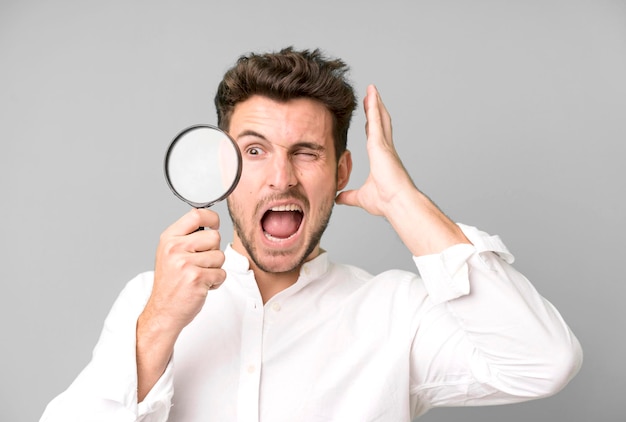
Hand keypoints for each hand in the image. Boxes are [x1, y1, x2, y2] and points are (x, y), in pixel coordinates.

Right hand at [143, 208, 225, 334]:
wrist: (163, 311)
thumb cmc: (171, 283)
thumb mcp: (170, 253)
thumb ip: (186, 236)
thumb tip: (210, 220)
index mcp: (168, 238)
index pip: (196, 214)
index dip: (211, 218)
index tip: (214, 225)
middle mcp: (175, 248)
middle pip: (214, 236)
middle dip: (214, 251)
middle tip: (200, 264)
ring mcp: (185, 263)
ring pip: (220, 256)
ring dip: (215, 269)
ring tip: (199, 276)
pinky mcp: (196, 279)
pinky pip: (221, 273)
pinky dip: (216, 282)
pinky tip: (201, 286)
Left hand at [335, 85, 414, 217]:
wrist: (398, 203)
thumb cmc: (386, 202)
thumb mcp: (361, 197)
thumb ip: (349, 196)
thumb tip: (338, 198)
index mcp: (382, 159)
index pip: (375, 137)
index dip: (372, 124)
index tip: (369, 114)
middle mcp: (386, 150)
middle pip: (380, 123)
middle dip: (375, 109)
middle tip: (371, 95)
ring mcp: (385, 146)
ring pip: (380, 118)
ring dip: (375, 103)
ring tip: (371, 89)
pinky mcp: (381, 145)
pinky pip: (377, 121)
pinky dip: (374, 107)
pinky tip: (371, 95)